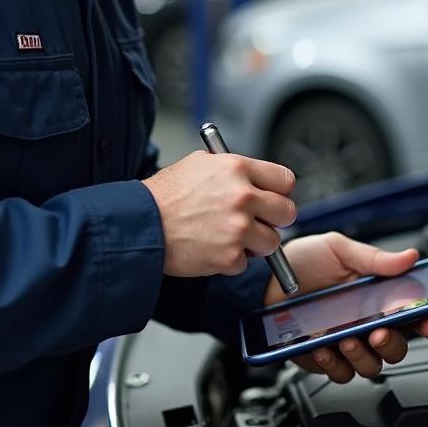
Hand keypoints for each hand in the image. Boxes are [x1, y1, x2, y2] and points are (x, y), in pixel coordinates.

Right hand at [143, 151, 295, 276]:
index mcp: (237, 169)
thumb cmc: (164, 195)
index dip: (281, 191)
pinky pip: (245, 263)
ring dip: (255, 243)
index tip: (274, 197)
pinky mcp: (230, 257)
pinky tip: (212, 248)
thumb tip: (253, 177)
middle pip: (287, 212)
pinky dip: (231, 260)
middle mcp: (242, 197)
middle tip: (259, 221)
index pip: (286, 179)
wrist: (140, 225)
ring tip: (230, 236)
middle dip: (275, 219)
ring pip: (272, 242)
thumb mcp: (198, 163)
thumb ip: (231, 169)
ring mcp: (238, 228)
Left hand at [264, 232, 427, 382]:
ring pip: (372, 364)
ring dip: (364, 356)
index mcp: (375, 296)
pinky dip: (335, 364)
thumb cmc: (300, 263)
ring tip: (348, 339)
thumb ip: (373, 258)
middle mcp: (365, 323)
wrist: (262, 280)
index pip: (412, 313)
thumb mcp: (337, 249)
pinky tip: (324, 347)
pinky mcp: (323, 358)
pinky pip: (339, 372)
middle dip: (394, 343)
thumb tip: (410, 257)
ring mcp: (345, 343)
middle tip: (381, 331)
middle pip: (397, 346)